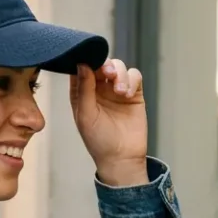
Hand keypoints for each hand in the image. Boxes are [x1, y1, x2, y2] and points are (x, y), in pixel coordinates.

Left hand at [71, 59, 148, 185]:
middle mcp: (99, 88)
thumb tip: (82, 64)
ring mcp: (116, 90)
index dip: (85, 60)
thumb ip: (84, 89)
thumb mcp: (85, 115)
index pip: (81, 67)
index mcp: (82, 92)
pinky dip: (132, 80)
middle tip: (108, 72)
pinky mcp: (134, 94)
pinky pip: (135, 76)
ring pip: (119, 66)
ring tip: (120, 91)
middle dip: (106, 64)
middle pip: (102, 63)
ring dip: (120, 73)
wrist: (121, 157)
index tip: (90, 60)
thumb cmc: (98, 140)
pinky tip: (128, 95)